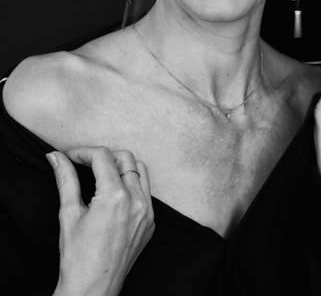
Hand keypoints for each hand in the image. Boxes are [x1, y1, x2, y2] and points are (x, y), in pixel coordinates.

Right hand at [46, 147, 154, 295]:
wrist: (93, 289)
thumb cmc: (78, 257)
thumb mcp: (69, 214)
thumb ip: (66, 180)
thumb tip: (57, 158)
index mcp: (115, 197)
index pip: (103, 157)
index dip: (84, 152)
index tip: (71, 156)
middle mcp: (137, 201)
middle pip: (126, 158)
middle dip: (104, 156)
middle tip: (85, 165)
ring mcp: (147, 211)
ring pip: (140, 172)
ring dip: (121, 168)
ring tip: (101, 176)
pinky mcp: (151, 221)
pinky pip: (146, 192)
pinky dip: (132, 185)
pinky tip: (115, 195)